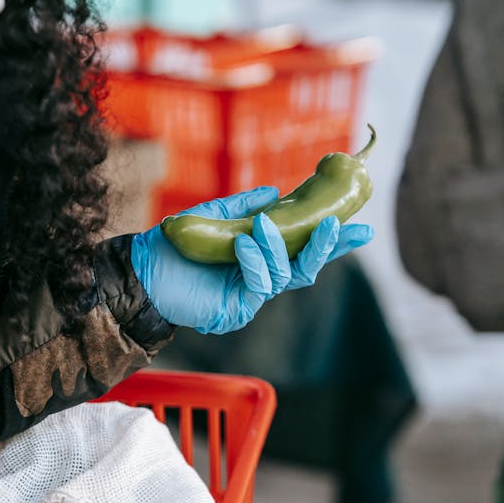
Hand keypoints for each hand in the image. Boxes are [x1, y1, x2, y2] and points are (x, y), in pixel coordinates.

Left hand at [131, 186, 372, 334]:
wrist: (143, 269)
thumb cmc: (174, 244)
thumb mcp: (214, 215)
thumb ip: (245, 206)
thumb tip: (276, 193)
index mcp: (258, 255)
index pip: (301, 247)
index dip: (331, 239)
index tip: (360, 224)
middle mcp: (260, 277)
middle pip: (306, 266)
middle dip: (328, 247)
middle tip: (340, 226)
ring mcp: (251, 295)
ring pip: (286, 274)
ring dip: (278, 248)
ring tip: (261, 226)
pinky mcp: (239, 309)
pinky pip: (260, 285)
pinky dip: (256, 261)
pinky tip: (245, 244)